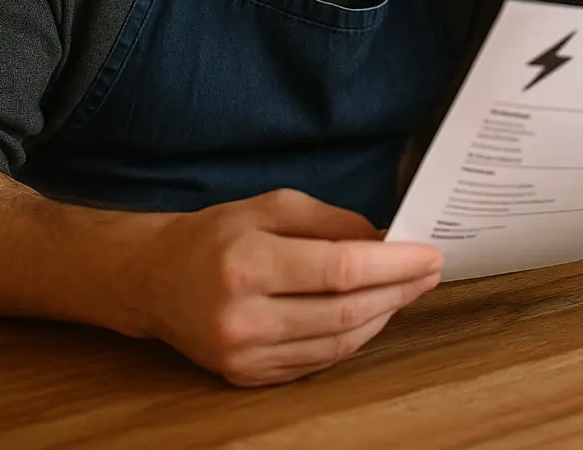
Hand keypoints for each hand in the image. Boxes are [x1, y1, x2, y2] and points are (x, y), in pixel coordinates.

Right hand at [127, 188, 441, 385]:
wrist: (153, 280)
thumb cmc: (215, 235)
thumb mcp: (270, 206)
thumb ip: (331, 221)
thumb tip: (386, 239)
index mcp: (246, 263)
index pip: (339, 269)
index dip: (393, 265)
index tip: (429, 254)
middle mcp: (243, 316)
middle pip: (345, 311)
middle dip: (399, 291)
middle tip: (429, 272)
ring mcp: (243, 354)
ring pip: (338, 343)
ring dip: (382, 316)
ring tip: (407, 290)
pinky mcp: (246, 376)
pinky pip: (318, 362)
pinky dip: (353, 338)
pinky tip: (372, 314)